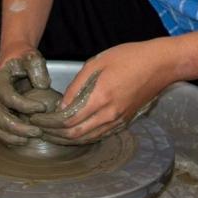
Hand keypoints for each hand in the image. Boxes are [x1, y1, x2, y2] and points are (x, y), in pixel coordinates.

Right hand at [0, 49, 50, 145]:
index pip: (9, 97)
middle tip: (38, 131)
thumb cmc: (24, 58)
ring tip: (31, 137)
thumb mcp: (32, 57)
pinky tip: (23, 140)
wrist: (13, 57)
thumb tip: (42, 86)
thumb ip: (37, 68)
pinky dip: (8, 138)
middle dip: (21, 128)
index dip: (26, 106)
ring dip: (14, 136)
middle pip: (1, 117)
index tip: (43, 108)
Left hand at [29, 39, 171, 143]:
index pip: (67, 121)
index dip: (49, 123)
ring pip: (88, 138)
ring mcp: (119, 120)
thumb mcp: (96, 63)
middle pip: (76, 135)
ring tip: (52, 133)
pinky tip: (74, 132)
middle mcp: (109, 115)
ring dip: (68, 139)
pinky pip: (101, 135)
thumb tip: (61, 106)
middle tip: (40, 129)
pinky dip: (84, 137)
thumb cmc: (129, 58)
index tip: (37, 120)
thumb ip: (77, 86)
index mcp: (100, 98)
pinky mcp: (125, 121)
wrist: (160, 65)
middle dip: (54, 135)